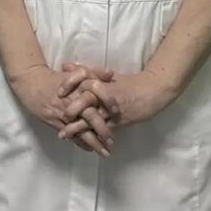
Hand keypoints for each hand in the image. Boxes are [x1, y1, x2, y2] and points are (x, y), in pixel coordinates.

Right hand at [9, 64, 116, 157]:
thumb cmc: (53, 78)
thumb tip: (111, 73)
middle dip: (102, 131)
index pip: (96, 99)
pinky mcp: (54, 121)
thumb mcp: (74, 73)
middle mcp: (71, 102)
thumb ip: (94, 73)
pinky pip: (70, 134)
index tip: (118, 116)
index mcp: (78, 89)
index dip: (107, 108)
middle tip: (112, 142)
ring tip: (105, 152)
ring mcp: (62, 113)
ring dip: (93, 142)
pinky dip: (80, 142)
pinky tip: (89, 149)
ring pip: (80, 130)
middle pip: (90, 117)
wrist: (30, 82)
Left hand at [58, 66, 178, 138]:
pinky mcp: (119, 123)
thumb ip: (85, 71)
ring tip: (64, 134)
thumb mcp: (107, 76)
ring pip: (94, 120)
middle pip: (88, 102)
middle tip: (61, 116)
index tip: (58, 92)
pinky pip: (104, 131)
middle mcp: (108, 98)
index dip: (70, 86)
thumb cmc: (129, 83)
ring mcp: (114, 112)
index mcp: (104, 84)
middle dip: (73, 110)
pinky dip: (93, 138)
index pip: (85, 84)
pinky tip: (84, 144)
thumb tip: (65, 65)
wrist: (152, 92)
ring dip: (78, 128)